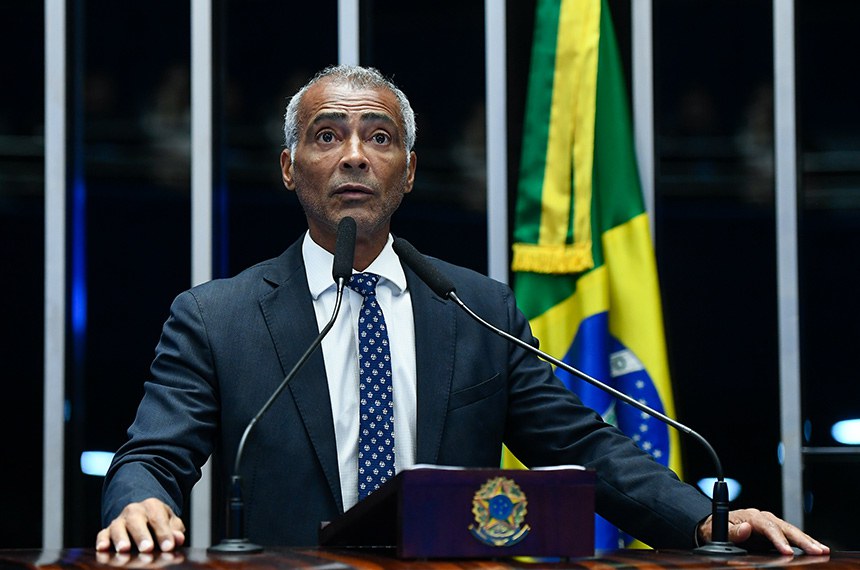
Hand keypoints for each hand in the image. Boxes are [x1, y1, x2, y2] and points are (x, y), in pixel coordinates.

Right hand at [96, 498, 185, 552]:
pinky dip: (102, 540)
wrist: (144, 516)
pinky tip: (102, 548)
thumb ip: (175, 530)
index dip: (164, 533)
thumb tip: (178, 539)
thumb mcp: (171, 523)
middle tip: (148, 548)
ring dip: (120, 539)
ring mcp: (120, 520)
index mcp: (152, 506)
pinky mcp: (108, 530)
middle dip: (142, 535)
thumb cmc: (159, 522)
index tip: (168, 547)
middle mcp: (134, 511)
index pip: (158, 519)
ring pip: (117, 527)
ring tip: (125, 549)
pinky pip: (102, 533)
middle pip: (136, 521)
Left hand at [697, 508, 828, 555]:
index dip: (779, 539)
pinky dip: (804, 542)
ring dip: (808, 540)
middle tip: (817, 551)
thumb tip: (746, 529)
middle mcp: (764, 518)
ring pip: (792, 530)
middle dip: (802, 540)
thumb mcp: (718, 530)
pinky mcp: (776, 532)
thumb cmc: (717, 529)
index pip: (768, 527)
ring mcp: (771, 524)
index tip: (788, 551)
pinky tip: (816, 549)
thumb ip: (732, 531)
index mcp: (751, 516)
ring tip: (823, 550)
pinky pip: (791, 536)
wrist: (717, 526)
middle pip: (785, 527)